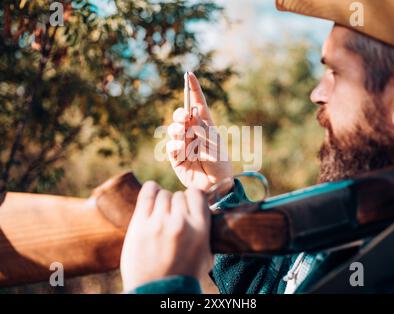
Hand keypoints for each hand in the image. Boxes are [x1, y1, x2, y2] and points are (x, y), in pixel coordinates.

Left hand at [120, 181, 211, 291]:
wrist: (159, 292)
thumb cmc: (184, 276)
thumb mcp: (206, 256)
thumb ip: (205, 233)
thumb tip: (205, 216)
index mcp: (200, 228)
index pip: (197, 194)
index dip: (192, 197)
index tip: (188, 204)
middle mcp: (181, 222)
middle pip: (178, 195)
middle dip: (177, 204)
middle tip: (172, 216)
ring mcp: (159, 222)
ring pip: (163, 195)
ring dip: (163, 201)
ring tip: (161, 213)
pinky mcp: (140, 224)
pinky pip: (147, 195)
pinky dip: (150, 190)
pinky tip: (152, 193)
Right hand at [166, 72, 232, 192]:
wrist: (216, 186)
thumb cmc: (221, 164)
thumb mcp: (216, 145)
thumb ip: (204, 131)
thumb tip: (191, 117)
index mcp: (205, 126)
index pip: (197, 104)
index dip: (193, 89)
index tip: (190, 74)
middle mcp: (193, 133)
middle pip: (181, 116)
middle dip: (180, 115)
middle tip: (185, 119)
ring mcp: (183, 145)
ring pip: (174, 130)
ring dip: (179, 132)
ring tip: (186, 139)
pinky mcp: (176, 158)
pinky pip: (171, 147)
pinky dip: (176, 147)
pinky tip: (183, 152)